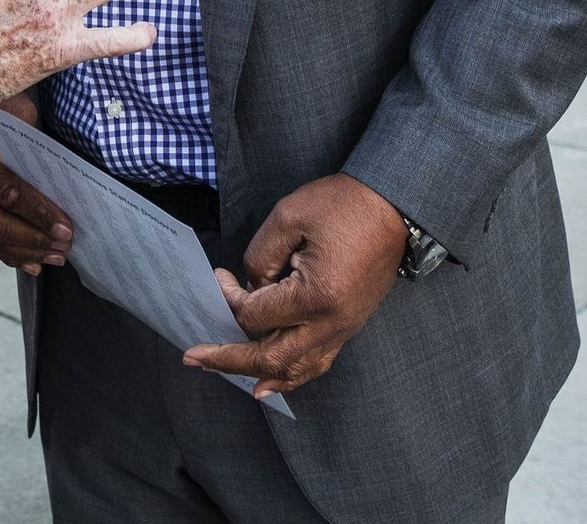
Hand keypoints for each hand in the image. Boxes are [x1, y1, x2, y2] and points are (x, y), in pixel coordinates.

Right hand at [0, 97, 70, 275]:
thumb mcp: (10, 109)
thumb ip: (32, 137)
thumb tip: (65, 174)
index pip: (5, 190)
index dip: (37, 211)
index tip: (65, 226)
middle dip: (34, 239)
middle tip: (65, 245)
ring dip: (26, 251)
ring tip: (56, 256)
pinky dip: (10, 254)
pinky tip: (33, 263)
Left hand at [183, 174, 407, 398]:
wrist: (392, 206)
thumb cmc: (343, 205)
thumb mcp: (288, 218)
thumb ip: (259, 258)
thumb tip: (247, 289)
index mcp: (315, 296)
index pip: (255, 315)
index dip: (229, 299)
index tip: (219, 278)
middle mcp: (331, 322)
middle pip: (270, 357)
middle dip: (228, 359)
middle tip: (194, 357)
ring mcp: (344, 329)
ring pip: (295, 369)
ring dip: (256, 373)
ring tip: (222, 371)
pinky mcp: (349, 325)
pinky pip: (317, 362)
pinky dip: (291, 375)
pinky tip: (270, 382)